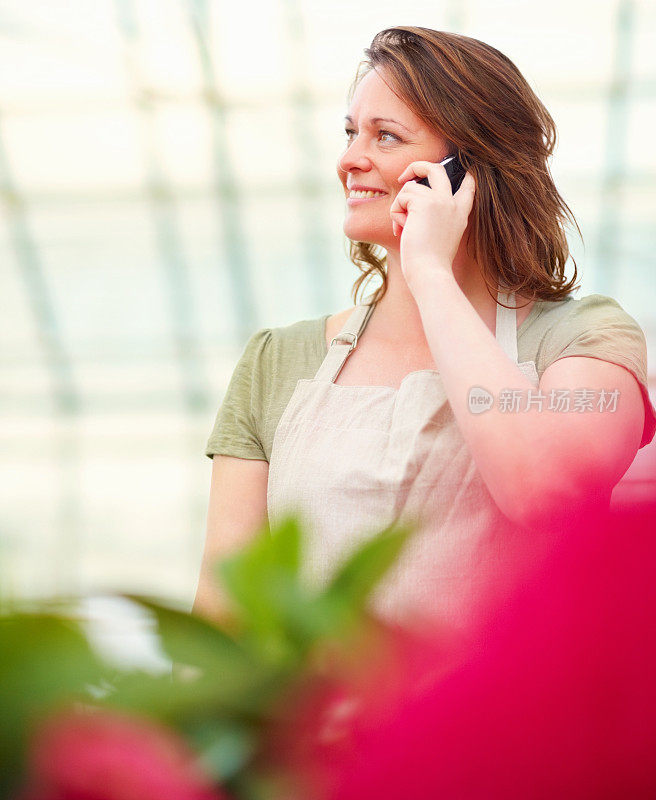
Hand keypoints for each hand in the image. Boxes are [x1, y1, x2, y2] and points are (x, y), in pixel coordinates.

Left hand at [389, 160, 475, 290]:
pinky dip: (395, 214)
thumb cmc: (431, 263)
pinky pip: (401, 198)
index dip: (465, 174)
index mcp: (460, 213)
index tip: (466, 170)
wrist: (430, 272)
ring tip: (403, 227)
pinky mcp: (424, 202)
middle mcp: (452, 203)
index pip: (469, 185)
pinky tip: (402, 229)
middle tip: (403, 177)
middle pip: (437, 169)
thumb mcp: (440, 236)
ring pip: (409, 188)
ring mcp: (440, 200)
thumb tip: (413, 204)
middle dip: (417, 166)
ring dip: (399, 207)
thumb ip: (435, 217)